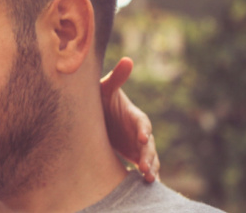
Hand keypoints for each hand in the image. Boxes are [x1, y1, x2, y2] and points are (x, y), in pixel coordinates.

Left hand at [100, 57, 159, 182]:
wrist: (95, 114)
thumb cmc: (101, 98)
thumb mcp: (107, 88)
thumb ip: (117, 77)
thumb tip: (128, 60)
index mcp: (134, 115)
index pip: (142, 123)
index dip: (143, 130)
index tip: (141, 139)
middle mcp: (138, 131)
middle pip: (148, 144)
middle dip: (148, 155)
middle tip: (145, 167)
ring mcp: (136, 144)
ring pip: (149, 157)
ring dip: (150, 167)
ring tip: (148, 179)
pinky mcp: (132, 154)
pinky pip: (142, 165)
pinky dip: (146, 174)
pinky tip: (145, 184)